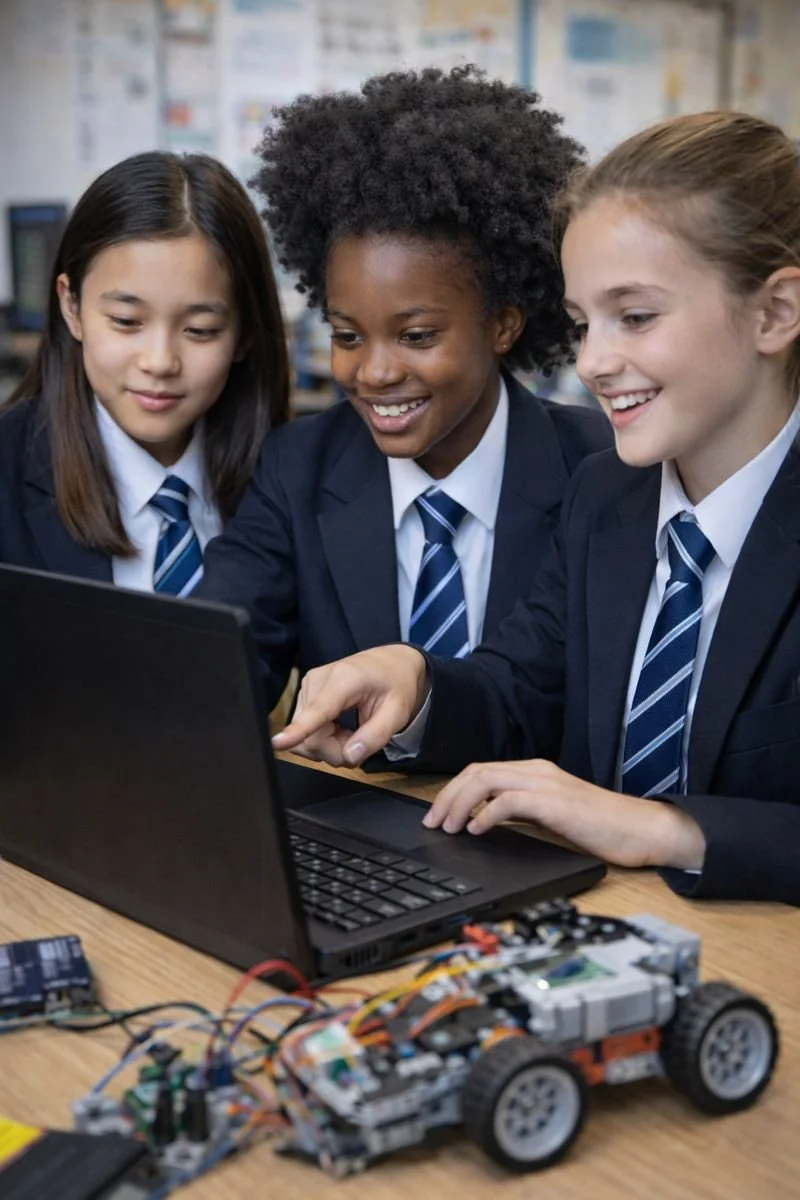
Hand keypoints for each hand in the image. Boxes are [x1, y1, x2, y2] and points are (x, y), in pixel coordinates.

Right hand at [272, 645, 428, 766]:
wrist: (390, 662)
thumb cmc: (396, 685)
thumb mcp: (398, 712)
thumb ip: (376, 736)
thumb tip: (349, 756)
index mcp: (344, 680)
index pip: (318, 710)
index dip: (298, 731)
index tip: (277, 743)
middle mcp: (318, 680)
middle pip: (311, 736)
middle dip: (335, 751)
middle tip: (360, 744)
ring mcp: (307, 687)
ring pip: (306, 738)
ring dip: (330, 747)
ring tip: (353, 734)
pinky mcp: (304, 695)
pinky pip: (306, 732)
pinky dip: (323, 739)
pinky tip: (340, 729)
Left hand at [422, 758, 705, 870]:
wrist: (641, 830)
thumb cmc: (600, 827)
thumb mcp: (551, 816)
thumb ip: (521, 811)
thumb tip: (484, 822)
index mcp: (535, 772)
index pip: (481, 770)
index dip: (453, 790)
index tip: (436, 815)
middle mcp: (537, 771)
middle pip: (476, 771)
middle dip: (447, 796)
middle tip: (432, 822)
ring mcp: (546, 783)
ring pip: (486, 780)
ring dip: (459, 804)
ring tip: (448, 828)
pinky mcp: (555, 802)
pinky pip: (508, 801)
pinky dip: (485, 814)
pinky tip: (476, 830)